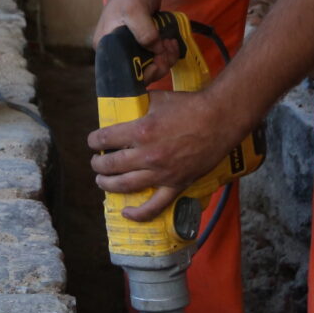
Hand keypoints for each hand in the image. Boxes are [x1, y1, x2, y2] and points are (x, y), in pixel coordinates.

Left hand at [87, 88, 246, 221]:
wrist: (219, 119)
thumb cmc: (189, 106)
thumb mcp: (156, 99)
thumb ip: (136, 104)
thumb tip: (122, 104)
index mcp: (140, 131)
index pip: (104, 139)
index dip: (94, 141)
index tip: (93, 142)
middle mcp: (148, 155)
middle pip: (110, 165)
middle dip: (98, 164)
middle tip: (96, 162)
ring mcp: (162, 173)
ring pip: (125, 186)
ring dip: (108, 185)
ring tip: (102, 181)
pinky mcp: (177, 184)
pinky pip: (155, 205)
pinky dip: (139, 213)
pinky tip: (126, 212)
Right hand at [93, 0, 170, 83]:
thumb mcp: (136, 10)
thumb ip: (145, 32)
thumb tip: (156, 51)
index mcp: (106, 47)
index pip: (125, 74)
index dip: (145, 72)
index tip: (160, 59)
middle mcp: (113, 51)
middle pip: (138, 72)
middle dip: (158, 65)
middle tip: (169, 49)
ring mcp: (126, 47)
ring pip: (148, 65)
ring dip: (164, 59)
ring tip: (171, 43)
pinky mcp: (138, 43)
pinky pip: (152, 56)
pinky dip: (164, 54)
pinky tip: (170, 43)